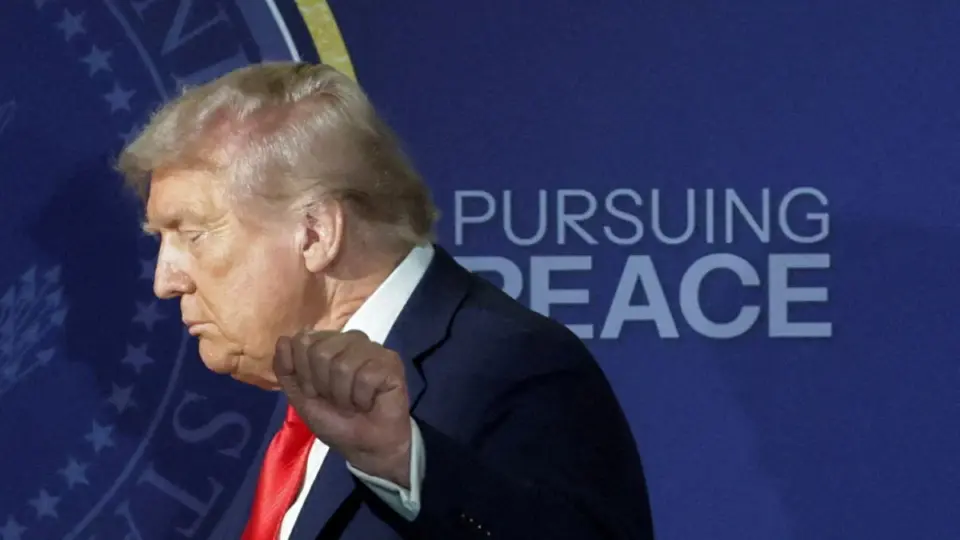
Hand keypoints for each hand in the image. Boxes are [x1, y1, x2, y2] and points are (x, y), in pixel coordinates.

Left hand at [274, 329, 411, 486]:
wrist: (365, 447)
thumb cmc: (336, 421)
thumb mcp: (301, 398)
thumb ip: (286, 370)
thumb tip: (282, 339)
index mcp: (328, 344)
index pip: (303, 341)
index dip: (304, 373)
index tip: (316, 392)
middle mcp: (350, 341)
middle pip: (320, 352)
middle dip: (323, 385)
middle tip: (337, 400)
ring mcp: (372, 349)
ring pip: (343, 365)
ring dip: (343, 395)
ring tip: (353, 403)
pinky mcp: (391, 362)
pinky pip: (365, 376)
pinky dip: (362, 398)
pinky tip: (369, 403)